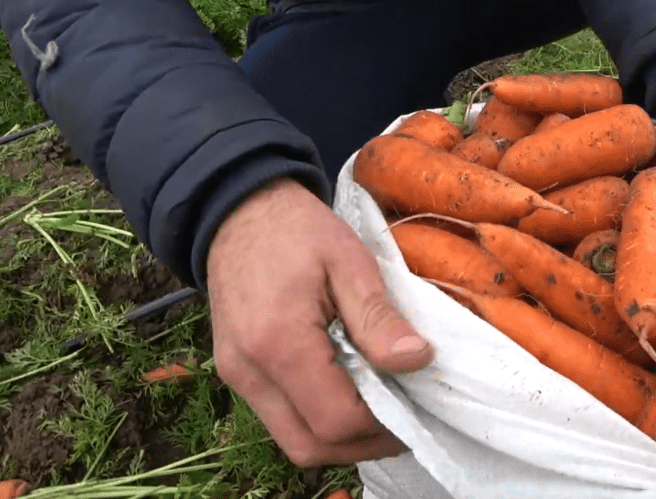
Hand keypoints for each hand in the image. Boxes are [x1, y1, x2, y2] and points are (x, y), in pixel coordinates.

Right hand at [207, 177, 433, 465]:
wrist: (238, 210)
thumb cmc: (298, 229)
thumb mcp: (350, 261)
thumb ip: (379, 317)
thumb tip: (417, 360)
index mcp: (277, 342)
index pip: (335, 419)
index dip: (383, 424)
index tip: (418, 403)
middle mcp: (248, 371)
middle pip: (310, 446)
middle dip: (365, 443)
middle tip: (408, 418)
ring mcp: (237, 377)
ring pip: (294, 441)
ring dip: (343, 438)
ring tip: (384, 409)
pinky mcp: (237, 374)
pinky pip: (282, 420)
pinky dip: (320, 421)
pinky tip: (353, 394)